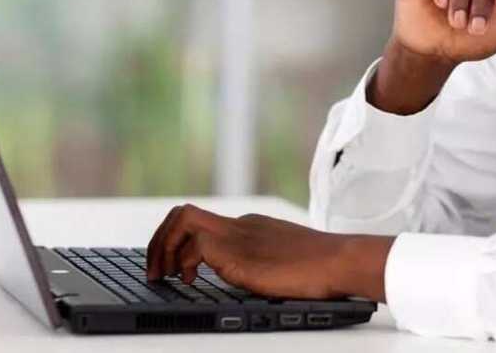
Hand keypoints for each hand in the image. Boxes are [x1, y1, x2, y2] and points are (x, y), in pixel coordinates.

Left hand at [146, 203, 392, 301]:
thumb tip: (251, 279)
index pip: (201, 223)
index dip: (178, 243)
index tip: (173, 268)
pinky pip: (196, 244)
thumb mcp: (284, 262)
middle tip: (155, 270)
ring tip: (163, 277)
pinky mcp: (239, 252)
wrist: (340, 261)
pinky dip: (184, 262)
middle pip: (183, 214)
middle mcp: (241, 225)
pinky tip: (191, 281)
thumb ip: (263, 263)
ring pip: (182, 221)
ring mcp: (239, 235)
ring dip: (163, 248)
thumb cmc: (322, 268)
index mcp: (251, 227)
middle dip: (159, 241)